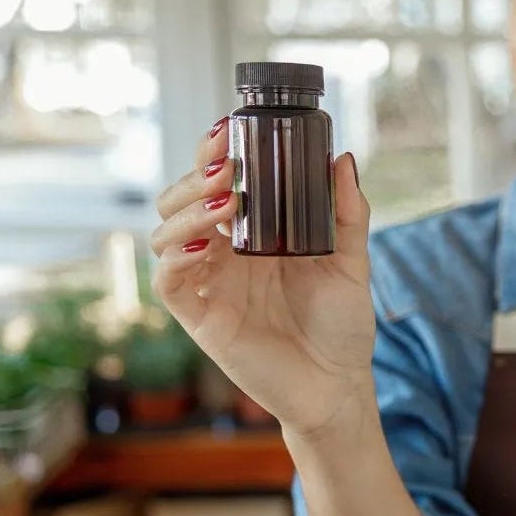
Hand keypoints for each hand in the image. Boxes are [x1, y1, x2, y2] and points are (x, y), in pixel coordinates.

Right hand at [149, 117, 376, 441]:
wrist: (338, 387)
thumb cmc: (342, 326)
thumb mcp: (351, 261)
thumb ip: (346, 212)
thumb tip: (341, 158)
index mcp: (253, 235)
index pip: (217, 184)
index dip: (211, 154)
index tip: (226, 129)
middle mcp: (223, 255)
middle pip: (180, 202)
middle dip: (195, 177)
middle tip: (227, 168)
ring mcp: (208, 286)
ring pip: (165, 234)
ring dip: (186, 210)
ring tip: (225, 202)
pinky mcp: (200, 319)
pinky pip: (168, 282)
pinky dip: (174, 258)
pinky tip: (201, 245)